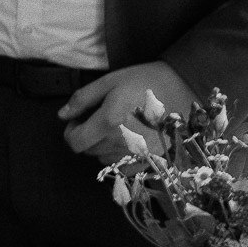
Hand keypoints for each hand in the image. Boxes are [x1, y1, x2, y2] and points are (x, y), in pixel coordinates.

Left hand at [57, 60, 194, 160]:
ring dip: (103, 146)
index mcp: (109, 123)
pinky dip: (120, 154)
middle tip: (98, 118)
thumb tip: (62, 115)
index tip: (78, 120)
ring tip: (116, 125)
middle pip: (89, 151)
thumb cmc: (145, 80)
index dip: (71, 132)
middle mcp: (122, 144)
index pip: (75, 143)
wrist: (184, 87)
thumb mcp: (110, 82)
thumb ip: (83, 99)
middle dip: (87, 135)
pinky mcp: (151, 161)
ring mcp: (138, 155)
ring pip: (105, 159)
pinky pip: (124, 166)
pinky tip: (130, 136)